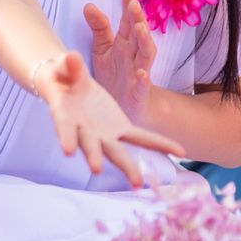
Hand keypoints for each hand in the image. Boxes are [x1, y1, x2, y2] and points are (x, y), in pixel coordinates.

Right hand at [35, 50, 182, 186]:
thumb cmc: (61, 77)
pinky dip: (158, 144)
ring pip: (117, 151)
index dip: (65, 136)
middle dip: (96, 158)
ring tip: (138, 183)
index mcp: (65, 115)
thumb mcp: (63, 68)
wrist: (70, 84)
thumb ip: (69, 66)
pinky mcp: (120, 128)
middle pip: (91, 146)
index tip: (67, 150)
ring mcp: (104, 133)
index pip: (64, 126)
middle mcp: (84, 130)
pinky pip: (142, 137)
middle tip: (97, 170)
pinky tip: (179, 152)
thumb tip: (72, 57)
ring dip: (127, 166)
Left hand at [83, 0, 155, 124]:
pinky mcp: (138, 93)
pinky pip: (142, 86)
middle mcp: (134, 55)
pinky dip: (143, 79)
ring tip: (140, 28)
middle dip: (138, 19)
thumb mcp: (103, 49)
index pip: (128, 21)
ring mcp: (138, 73)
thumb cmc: (114, 75)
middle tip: (134, 5)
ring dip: (145, 42)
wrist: (123, 108)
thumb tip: (88, 4)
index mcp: (125, 43)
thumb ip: (99, 27)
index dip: (128, 6)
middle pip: (139, 34)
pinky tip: (141, 73)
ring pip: (146, 55)